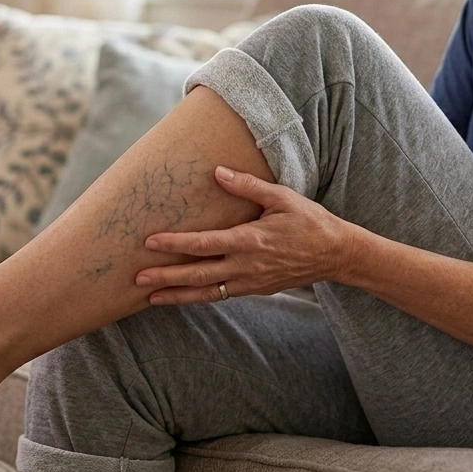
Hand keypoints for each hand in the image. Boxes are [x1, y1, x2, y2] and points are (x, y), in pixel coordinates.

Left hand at [135, 166, 361, 304]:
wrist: (336, 254)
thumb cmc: (310, 222)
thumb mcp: (282, 197)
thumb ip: (248, 186)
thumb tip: (218, 172)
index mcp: (250, 240)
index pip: (204, 244)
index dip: (175, 244)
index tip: (150, 242)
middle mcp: (247, 265)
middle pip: (198, 275)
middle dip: (166, 278)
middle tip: (136, 280)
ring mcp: (251, 281)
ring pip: (207, 292)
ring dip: (177, 296)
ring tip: (150, 298)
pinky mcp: (256, 289)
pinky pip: (222, 295)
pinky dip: (200, 297)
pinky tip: (182, 297)